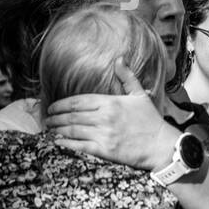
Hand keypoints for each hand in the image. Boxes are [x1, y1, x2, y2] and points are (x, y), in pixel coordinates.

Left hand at [46, 60, 178, 169]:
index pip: (78, 101)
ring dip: (58, 129)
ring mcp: (104, 134)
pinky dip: (66, 143)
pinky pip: (79, 145)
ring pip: (72, 130)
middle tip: (47, 119)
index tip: (52, 107)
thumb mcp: (140, 95)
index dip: (61, 104)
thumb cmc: (151, 120)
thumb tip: (119, 59)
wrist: (161, 145)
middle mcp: (104, 117)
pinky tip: (58, 142)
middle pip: (71, 116)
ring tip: (50, 129)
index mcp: (110, 102)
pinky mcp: (105, 150)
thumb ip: (127, 77)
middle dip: (56, 117)